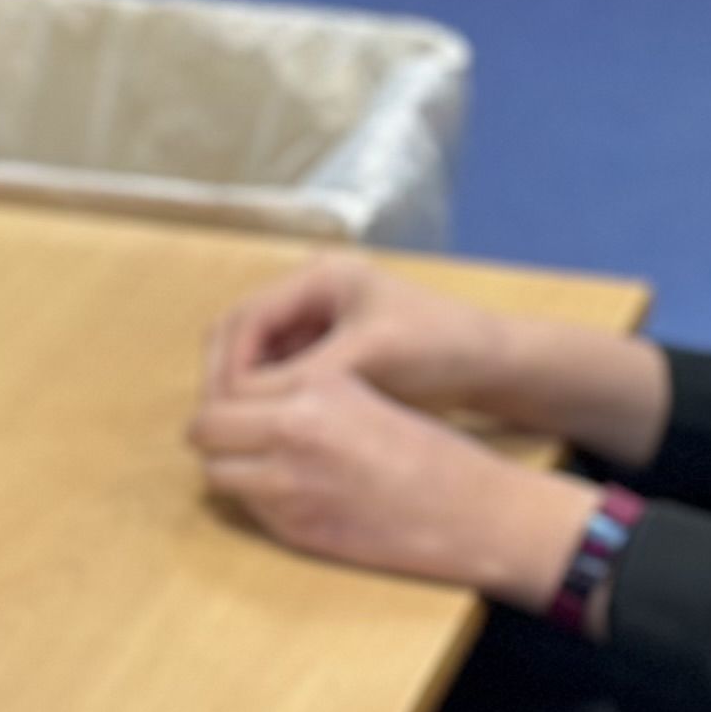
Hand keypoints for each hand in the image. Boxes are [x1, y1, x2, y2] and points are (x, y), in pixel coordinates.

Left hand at [191, 366, 591, 604]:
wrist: (473, 512)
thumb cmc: (430, 451)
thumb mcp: (365, 396)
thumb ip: (307, 393)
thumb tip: (248, 399)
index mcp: (317, 386)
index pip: (229, 384)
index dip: (227, 396)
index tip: (236, 402)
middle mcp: (294, 431)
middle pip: (205, 429)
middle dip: (215, 434)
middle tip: (233, 437)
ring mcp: (290, 486)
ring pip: (217, 473)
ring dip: (231, 469)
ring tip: (260, 466)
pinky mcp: (297, 531)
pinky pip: (249, 510)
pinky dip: (258, 501)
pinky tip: (292, 494)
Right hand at [201, 254, 518, 416]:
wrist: (491, 365)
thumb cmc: (439, 348)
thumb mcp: (368, 359)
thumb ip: (304, 377)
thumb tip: (240, 404)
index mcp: (318, 277)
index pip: (244, 317)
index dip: (228, 364)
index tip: (223, 409)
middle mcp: (310, 295)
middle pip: (240, 335)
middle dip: (226, 378)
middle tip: (219, 425)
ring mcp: (317, 324)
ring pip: (255, 358)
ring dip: (244, 393)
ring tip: (242, 434)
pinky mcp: (328, 354)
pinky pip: (279, 376)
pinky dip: (269, 401)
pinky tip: (270, 432)